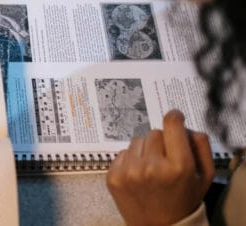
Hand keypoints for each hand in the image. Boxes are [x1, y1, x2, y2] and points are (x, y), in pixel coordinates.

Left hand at [106, 110, 214, 225]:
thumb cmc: (185, 199)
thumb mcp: (204, 175)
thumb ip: (200, 146)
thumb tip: (183, 123)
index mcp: (178, 166)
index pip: (171, 125)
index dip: (174, 118)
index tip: (174, 117)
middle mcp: (151, 167)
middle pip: (154, 133)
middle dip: (161, 142)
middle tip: (165, 158)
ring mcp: (129, 172)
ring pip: (136, 141)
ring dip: (144, 150)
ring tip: (152, 168)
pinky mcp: (113, 177)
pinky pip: (122, 153)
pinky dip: (131, 160)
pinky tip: (139, 175)